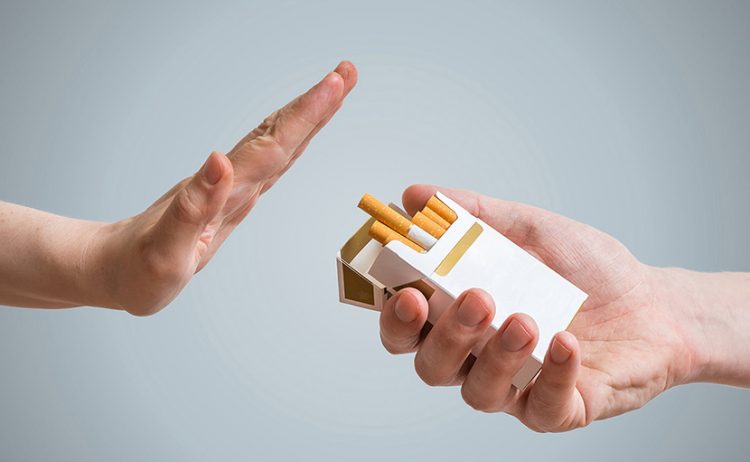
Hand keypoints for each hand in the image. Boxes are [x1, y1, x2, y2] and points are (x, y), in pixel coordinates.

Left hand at [87, 62, 356, 314]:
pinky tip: (299, 136)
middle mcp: (230, 184)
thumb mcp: (164, 250)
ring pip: (275, 145)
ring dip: (306, 118)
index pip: (270, 147)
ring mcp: (230, 189)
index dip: (304, 117)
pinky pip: (267, 164)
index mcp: (222, 193)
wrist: (112, 267)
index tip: (334, 85)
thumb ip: (193, 206)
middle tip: (346, 73)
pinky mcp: (228, 199)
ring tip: (334, 91)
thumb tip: (220, 159)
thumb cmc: (137, 268)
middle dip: (315, 106)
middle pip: (278, 136)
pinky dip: (290, 143)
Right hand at [379, 184, 711, 431]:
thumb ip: (473, 215)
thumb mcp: (528, 229)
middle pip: (432, 366)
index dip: (395, 318)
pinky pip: (542, 409)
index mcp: (462, 317)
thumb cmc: (585, 268)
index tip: (406, 291)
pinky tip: (564, 343)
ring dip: (496, 356)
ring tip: (525, 319)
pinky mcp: (559, 409)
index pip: (407, 329)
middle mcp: (479, 357)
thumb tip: (417, 194)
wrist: (654, 301)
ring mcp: (517, 387)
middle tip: (477, 299)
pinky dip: (550, 375)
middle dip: (446, 336)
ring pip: (480, 393)